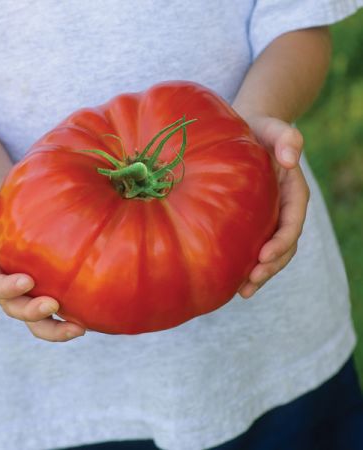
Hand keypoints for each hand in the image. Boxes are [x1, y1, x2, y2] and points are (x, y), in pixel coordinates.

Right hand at [0, 185, 85, 341]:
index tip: (26, 280)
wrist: (10, 210)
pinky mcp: (47, 290)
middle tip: (52, 305)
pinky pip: (57, 311)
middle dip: (32, 312)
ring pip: (37, 321)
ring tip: (79, 328)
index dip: (5, 288)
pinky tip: (91, 319)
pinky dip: (71, 319)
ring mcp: (27, 292)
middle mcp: (6, 285)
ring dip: (55, 328)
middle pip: (14, 309)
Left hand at [238, 116, 309, 297]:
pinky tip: (230, 279)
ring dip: (259, 274)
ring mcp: (268, 218)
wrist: (244, 133)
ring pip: (269, 253)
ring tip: (242, 292)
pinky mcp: (251, 223)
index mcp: (292, 193)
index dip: (282, 241)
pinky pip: (252, 247)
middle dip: (269, 267)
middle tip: (249, 284)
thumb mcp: (273, 128)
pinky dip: (245, 265)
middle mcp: (282, 210)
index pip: (292, 222)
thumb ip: (287, 138)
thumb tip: (291, 159)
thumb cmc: (258, 130)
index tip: (264, 255)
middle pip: (283, 246)